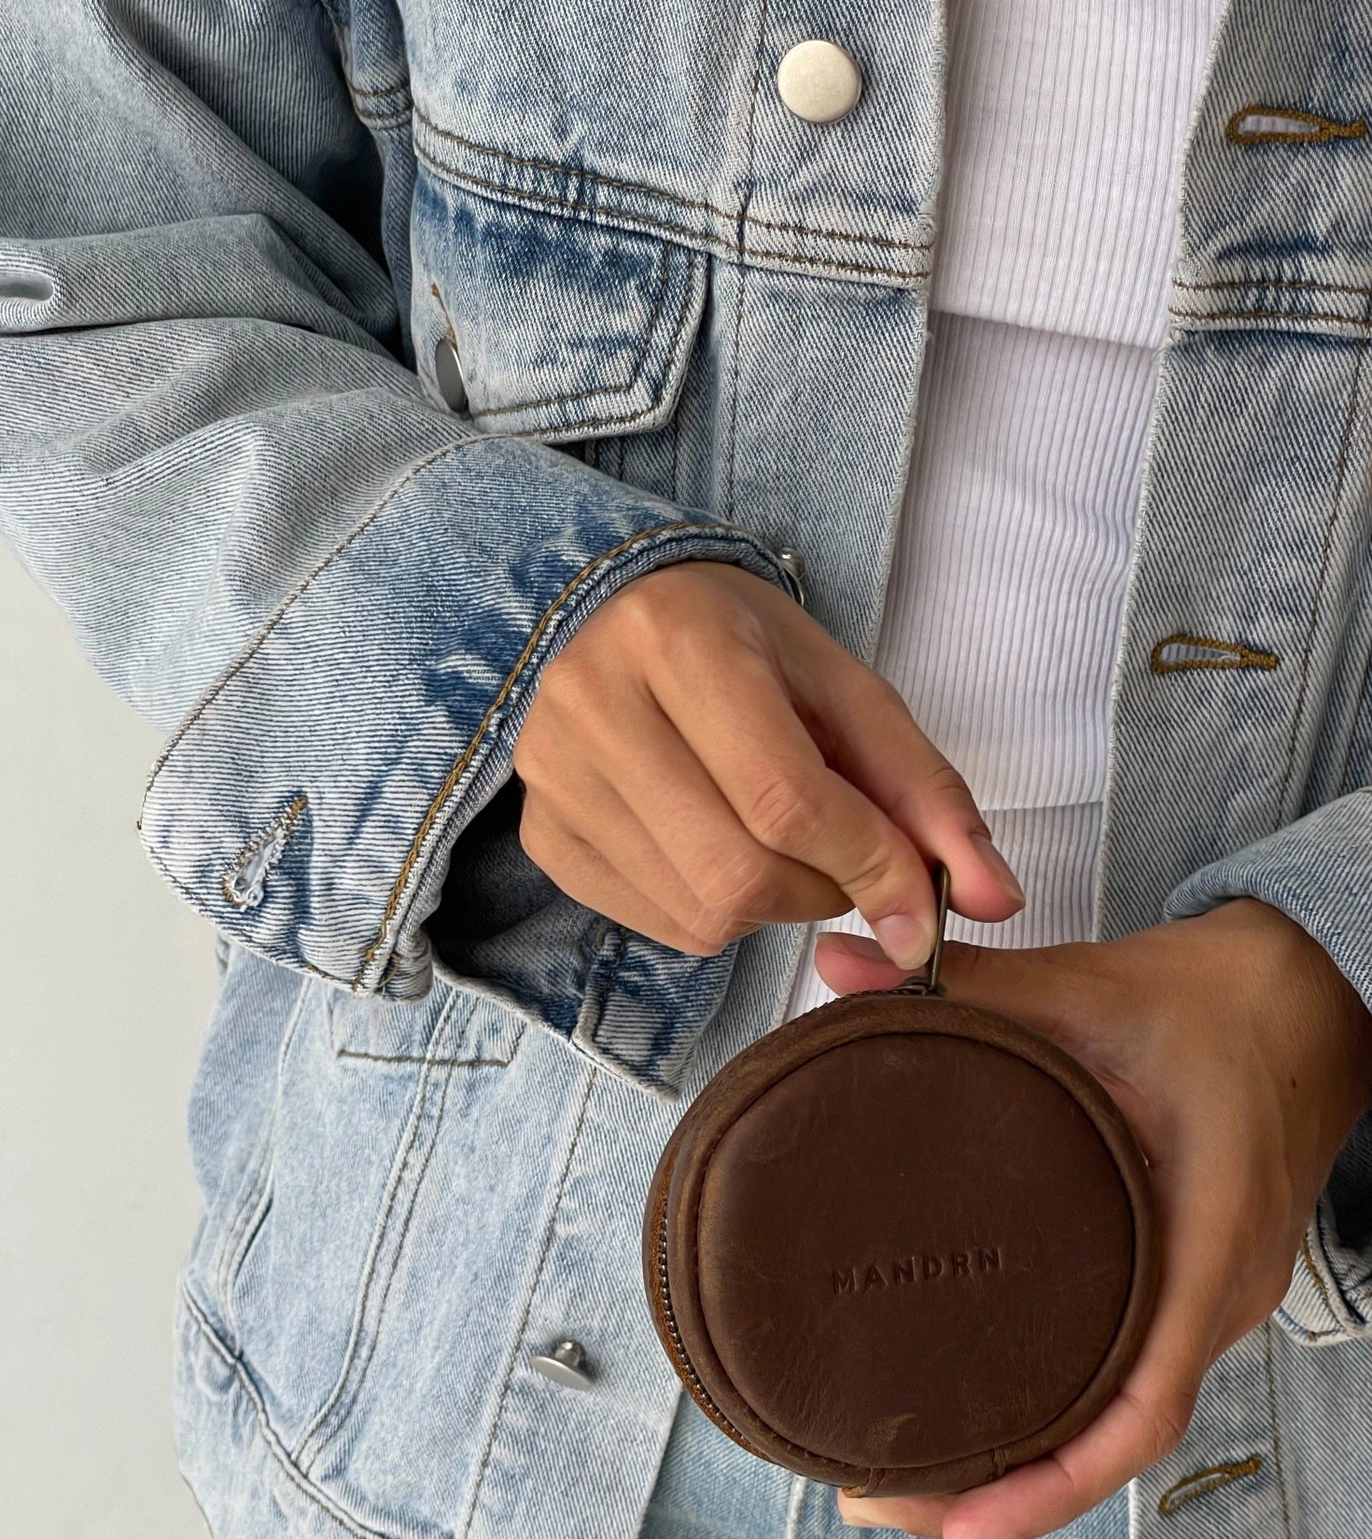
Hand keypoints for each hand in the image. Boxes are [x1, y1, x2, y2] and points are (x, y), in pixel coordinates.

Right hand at [512, 559, 1024, 961]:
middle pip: (738, 872)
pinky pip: (658, 924)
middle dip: (823, 892)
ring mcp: (553, 778)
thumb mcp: (845, 686)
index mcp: (678, 641)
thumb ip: (925, 789)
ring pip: (701, 913)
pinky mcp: (542, 834)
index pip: (783, 796)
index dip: (869, 866)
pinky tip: (721, 850)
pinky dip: (719, 913)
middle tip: (844, 861)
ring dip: (775, 906)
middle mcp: (593, 706)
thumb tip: (997, 898)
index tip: (922, 913)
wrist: (610, 614)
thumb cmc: (742, 645)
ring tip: (779, 842)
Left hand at [817, 896, 1371, 1538]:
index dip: (1055, 1478)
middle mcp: (1217, 1289)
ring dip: (1028, 1460)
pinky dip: (1061, 1413)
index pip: (1143, 1400)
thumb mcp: (1089, 987)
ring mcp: (1211, 1295)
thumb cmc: (1209, 1002)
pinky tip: (981, 1412)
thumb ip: (966, 982)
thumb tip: (836, 964)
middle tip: (873, 1500)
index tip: (960, 1521)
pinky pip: (1131, 1375)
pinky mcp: (1192, 1282)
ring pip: (1123, 1417)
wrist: (1306, 1001)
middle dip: (1005, 1489)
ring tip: (905, 1480)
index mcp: (1206, 1232)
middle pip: (1117, 1435)